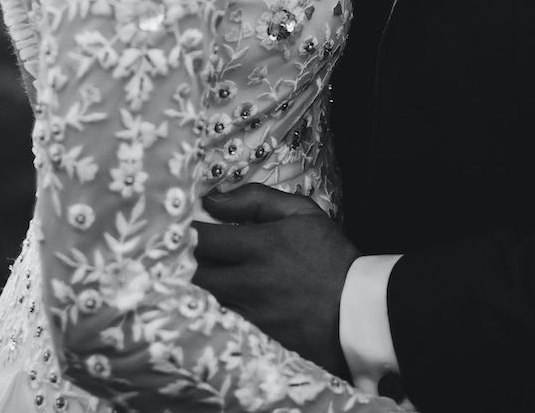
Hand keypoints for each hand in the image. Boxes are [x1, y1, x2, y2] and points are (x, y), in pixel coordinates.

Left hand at [192, 185, 358, 379]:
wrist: (356, 311)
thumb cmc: (330, 256)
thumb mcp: (302, 213)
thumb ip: (256, 200)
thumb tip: (213, 199)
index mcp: (261, 246)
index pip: (202, 238)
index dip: (183, 231)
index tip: (178, 224)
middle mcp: (248, 282)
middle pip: (193, 273)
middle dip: (182, 260)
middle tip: (180, 248)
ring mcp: (248, 313)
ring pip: (201, 297)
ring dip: (195, 282)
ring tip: (198, 269)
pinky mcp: (251, 336)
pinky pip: (218, 317)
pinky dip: (211, 305)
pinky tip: (214, 296)